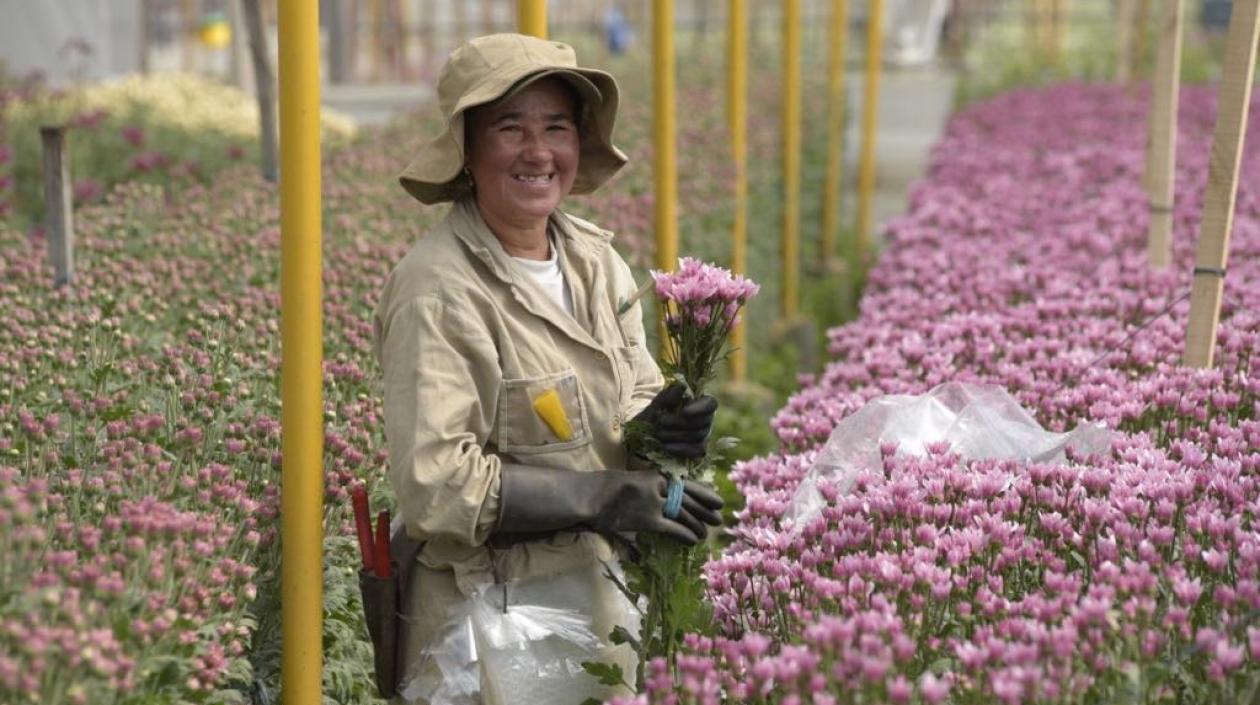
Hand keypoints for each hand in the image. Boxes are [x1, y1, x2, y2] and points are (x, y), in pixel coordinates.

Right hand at [590, 471, 722, 544]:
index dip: (705, 494)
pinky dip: (686, 535)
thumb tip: (666, 495)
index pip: (688, 485)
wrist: (590, 495)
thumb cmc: (606, 487)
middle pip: (689, 500)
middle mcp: (659, 487)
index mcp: (656, 475)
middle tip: (718, 519)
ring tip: (706, 533)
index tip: (717, 501)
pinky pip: (673, 529)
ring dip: (698, 525)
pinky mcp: (649, 520)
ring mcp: (655, 503)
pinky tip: (694, 540)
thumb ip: (651, 486)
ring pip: (684, 515)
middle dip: (706, 511)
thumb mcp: (633, 479)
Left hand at [630, 384, 718, 459]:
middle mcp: (706, 419)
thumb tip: (681, 387)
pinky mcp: (698, 450)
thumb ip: (668, 396)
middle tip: (661, 422)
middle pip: (702, 422)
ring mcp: (703, 435)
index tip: (684, 412)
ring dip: (676, 435)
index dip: (700, 408)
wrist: (645, 436)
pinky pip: (695, 451)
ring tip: (659, 434)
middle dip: (680, 422)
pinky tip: (667, 447)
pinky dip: (681, 449)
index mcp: (699, 402)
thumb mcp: (657, 404)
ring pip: (697, 436)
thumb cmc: (654, 415)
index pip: (710, 404)